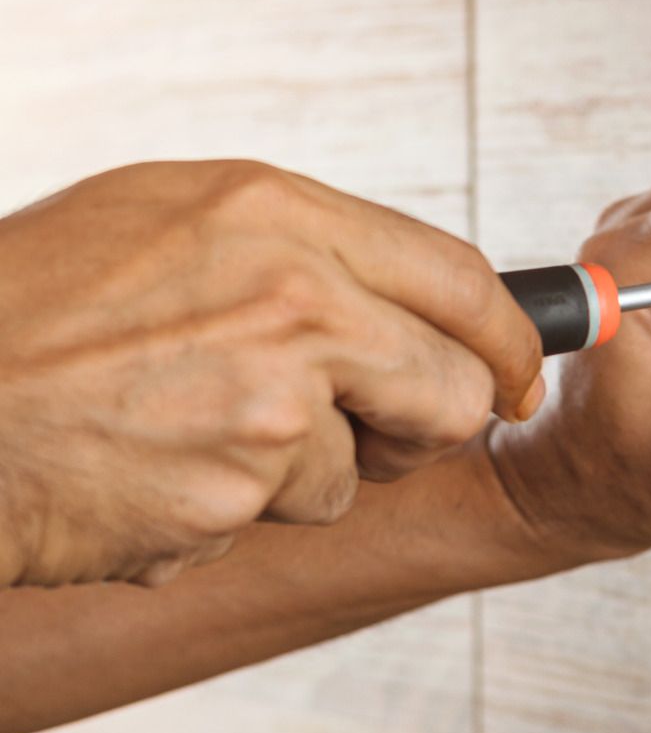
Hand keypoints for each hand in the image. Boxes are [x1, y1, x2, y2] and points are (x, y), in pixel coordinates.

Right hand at [0, 161, 542, 587]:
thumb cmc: (29, 306)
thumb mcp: (166, 220)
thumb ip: (300, 249)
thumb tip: (415, 299)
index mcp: (276, 214)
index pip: (463, 277)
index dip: (512, 335)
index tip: (520, 371)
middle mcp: (291, 300)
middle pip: (455, 388)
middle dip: (432, 421)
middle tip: (385, 429)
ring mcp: (266, 404)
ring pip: (361, 471)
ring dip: (299, 471)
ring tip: (189, 430)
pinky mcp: (231, 496)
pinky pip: (274, 518)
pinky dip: (224, 512)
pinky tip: (147, 471)